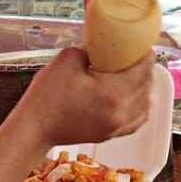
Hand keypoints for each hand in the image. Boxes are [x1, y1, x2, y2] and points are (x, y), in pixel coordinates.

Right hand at [16, 47, 153, 147]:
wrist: (34, 129)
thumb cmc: (45, 98)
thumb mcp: (64, 61)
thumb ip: (87, 50)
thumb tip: (97, 49)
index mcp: (114, 91)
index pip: (144, 68)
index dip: (144, 54)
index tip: (139, 47)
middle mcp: (122, 111)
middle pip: (146, 84)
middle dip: (143, 69)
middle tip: (130, 59)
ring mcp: (118, 125)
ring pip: (145, 102)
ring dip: (142, 87)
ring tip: (130, 78)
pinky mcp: (111, 133)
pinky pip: (138, 119)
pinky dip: (138, 107)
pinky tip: (131, 99)